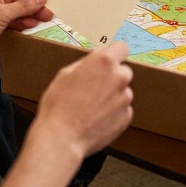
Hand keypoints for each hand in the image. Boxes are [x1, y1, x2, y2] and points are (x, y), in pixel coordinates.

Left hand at [0, 0, 53, 71]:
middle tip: (51, 18)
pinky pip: (17, 35)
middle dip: (36, 12)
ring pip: (22, 22)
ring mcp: (1, 23)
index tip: (51, 6)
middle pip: (24, 8)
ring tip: (44, 27)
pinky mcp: (1, 38)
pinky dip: (25, 36)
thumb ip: (24, 6)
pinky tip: (35, 37)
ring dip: (31, 24)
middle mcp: (1, 7)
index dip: (37, 0)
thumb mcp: (2, 13)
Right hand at [34, 42, 133, 158]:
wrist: (61, 139)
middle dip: (111, 77)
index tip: (108, 61)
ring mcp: (126, 98)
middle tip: (93, 88)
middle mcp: (120, 77)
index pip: (121, 47)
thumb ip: (86, 62)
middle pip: (123, 71)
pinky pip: (122, 109)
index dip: (114, 53)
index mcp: (105, 62)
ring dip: (112, 96)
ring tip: (91, 108)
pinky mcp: (127, 117)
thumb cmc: (58, 106)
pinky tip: (96, 119)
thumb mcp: (65, 74)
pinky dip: (113, 112)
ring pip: (122, 92)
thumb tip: (97, 56)